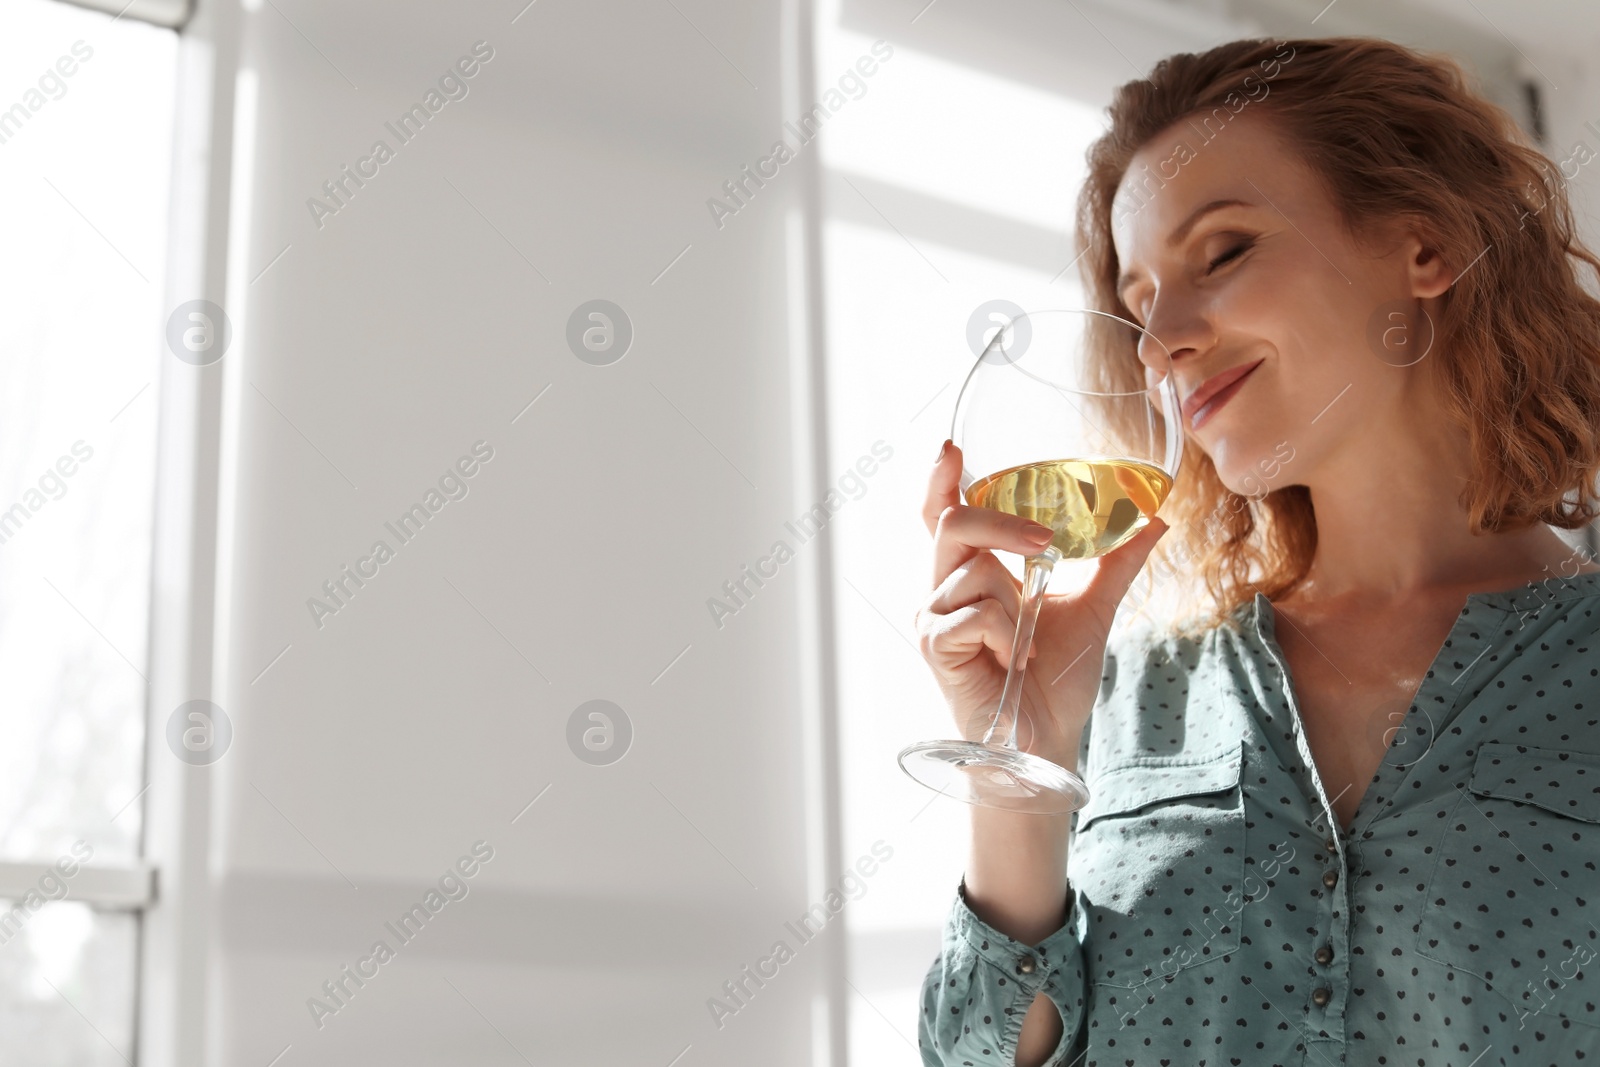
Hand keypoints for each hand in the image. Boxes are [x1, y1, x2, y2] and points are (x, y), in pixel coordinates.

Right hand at [914, 440, 1169, 766]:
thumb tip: (1157, 517)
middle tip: (1046, 542)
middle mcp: (944, 588)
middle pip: (953, 521)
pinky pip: (975, 612)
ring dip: (1018, 606)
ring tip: (1027, 646)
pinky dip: (1008, 635)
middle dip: (1002, 522)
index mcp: (973, 573)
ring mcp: (934, 616)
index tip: (953, 447)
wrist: (1046, 739)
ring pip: (973, 570)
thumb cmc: (1055, 680)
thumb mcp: (1094, 608)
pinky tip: (1014, 661)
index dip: (942, 478)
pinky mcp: (934, 644)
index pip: (946, 514)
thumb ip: (1116, 561)